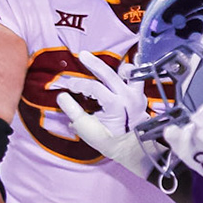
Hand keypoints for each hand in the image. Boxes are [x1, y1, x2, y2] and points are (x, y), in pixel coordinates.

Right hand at [57, 51, 154, 178]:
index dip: (79, 84)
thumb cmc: (107, 139)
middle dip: (94, 64)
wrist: (130, 147)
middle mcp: (128, 97)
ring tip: (112, 58)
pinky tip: (129, 62)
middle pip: (109, 75)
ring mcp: (137, 95)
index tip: (68, 84)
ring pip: (128, 73)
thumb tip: (61, 96)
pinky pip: (138, 77)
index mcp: (115, 106)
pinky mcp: (141, 94)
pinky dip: (132, 69)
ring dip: (117, 64)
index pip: (94, 88)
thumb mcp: (86, 129)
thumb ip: (73, 111)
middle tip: (83, 55)